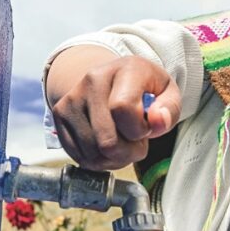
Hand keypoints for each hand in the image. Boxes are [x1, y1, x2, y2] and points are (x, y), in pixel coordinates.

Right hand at [50, 55, 180, 169]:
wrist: (111, 78)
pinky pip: (79, 156)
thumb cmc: (143, 88)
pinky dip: (97, 160)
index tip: (146, 128)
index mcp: (125, 69)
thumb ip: (169, 109)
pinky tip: (106, 146)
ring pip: (92, 153)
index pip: (124, 110)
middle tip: (135, 141)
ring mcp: (72, 98)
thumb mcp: (167, 93)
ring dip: (113, 159)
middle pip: (107, 141)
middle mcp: (93, 80)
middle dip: (128, 152)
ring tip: (121, 142)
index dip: (139, 130)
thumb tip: (158, 121)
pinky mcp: (60, 114)